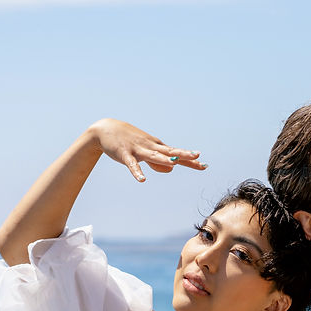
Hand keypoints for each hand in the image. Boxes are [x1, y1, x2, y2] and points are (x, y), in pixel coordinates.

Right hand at [89, 118, 206, 181]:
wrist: (105, 130)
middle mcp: (151, 147)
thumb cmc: (129, 141)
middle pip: (169, 152)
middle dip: (183, 155)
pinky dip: (137, 172)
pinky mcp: (125, 154)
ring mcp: (138, 150)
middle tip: (197, 157)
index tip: (204, 165)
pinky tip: (142, 180)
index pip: (176, 154)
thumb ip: (158, 162)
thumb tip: (171, 168)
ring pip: (153, 156)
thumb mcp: (146, 152)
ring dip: (163, 160)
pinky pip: (132, 165)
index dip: (189, 160)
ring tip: (175, 164)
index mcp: (157, 146)